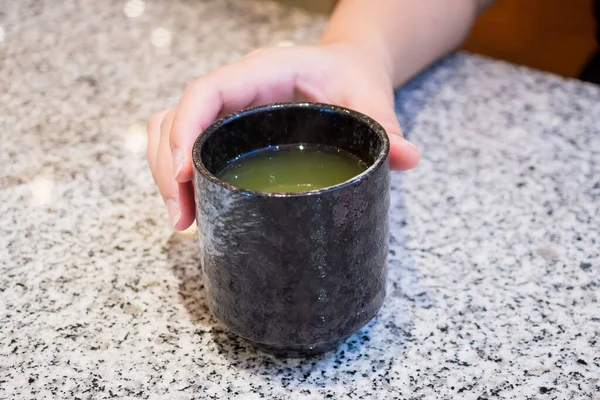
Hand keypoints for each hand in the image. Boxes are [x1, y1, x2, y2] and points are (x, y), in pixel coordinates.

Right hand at [147, 43, 419, 229]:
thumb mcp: (371, 96)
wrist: (346, 69)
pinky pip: (187, 144)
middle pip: (176, 118)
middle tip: (183, 218)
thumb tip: (409, 158)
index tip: (185, 175)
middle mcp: (236, 89)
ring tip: (184, 221)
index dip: (186, 130)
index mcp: (263, 71)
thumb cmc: (352, 77)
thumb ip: (385, 125)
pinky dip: (180, 174)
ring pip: (171, 132)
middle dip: (169, 168)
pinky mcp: (228, 128)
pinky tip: (194, 208)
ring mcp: (228, 109)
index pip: (206, 91)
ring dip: (166, 175)